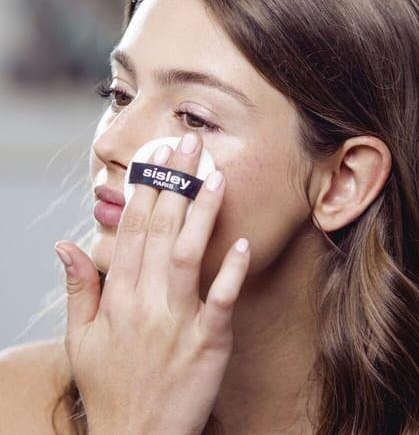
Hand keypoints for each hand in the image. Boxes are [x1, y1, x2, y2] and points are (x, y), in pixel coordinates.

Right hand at [54, 132, 249, 434]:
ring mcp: (177, 320)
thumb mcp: (80, 338)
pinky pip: (220, 301)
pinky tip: (243, 243)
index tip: (158, 155)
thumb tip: (65, 244)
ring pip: (186, 255)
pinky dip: (230, 272)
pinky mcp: (207, 342)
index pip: (132, 228)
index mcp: (119, 294)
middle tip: (188, 143)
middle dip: (174, 182)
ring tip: (214, 175)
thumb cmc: (110, 386)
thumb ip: (77, 286)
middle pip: (160, 229)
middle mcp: (146, 300)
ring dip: (201, 214)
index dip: (146, 188)